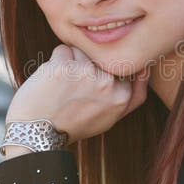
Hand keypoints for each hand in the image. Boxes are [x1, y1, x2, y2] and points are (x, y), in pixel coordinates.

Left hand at [5, 45, 150, 142]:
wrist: (37, 134)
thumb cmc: (72, 124)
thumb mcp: (109, 118)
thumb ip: (131, 95)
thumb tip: (146, 67)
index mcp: (121, 97)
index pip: (125, 67)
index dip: (107, 71)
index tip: (95, 80)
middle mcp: (107, 84)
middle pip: (102, 56)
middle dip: (89, 66)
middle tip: (75, 91)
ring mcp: (86, 73)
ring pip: (83, 50)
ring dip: (71, 63)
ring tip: (63, 86)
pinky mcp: (64, 66)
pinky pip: (63, 50)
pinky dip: (55, 62)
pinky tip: (52, 81)